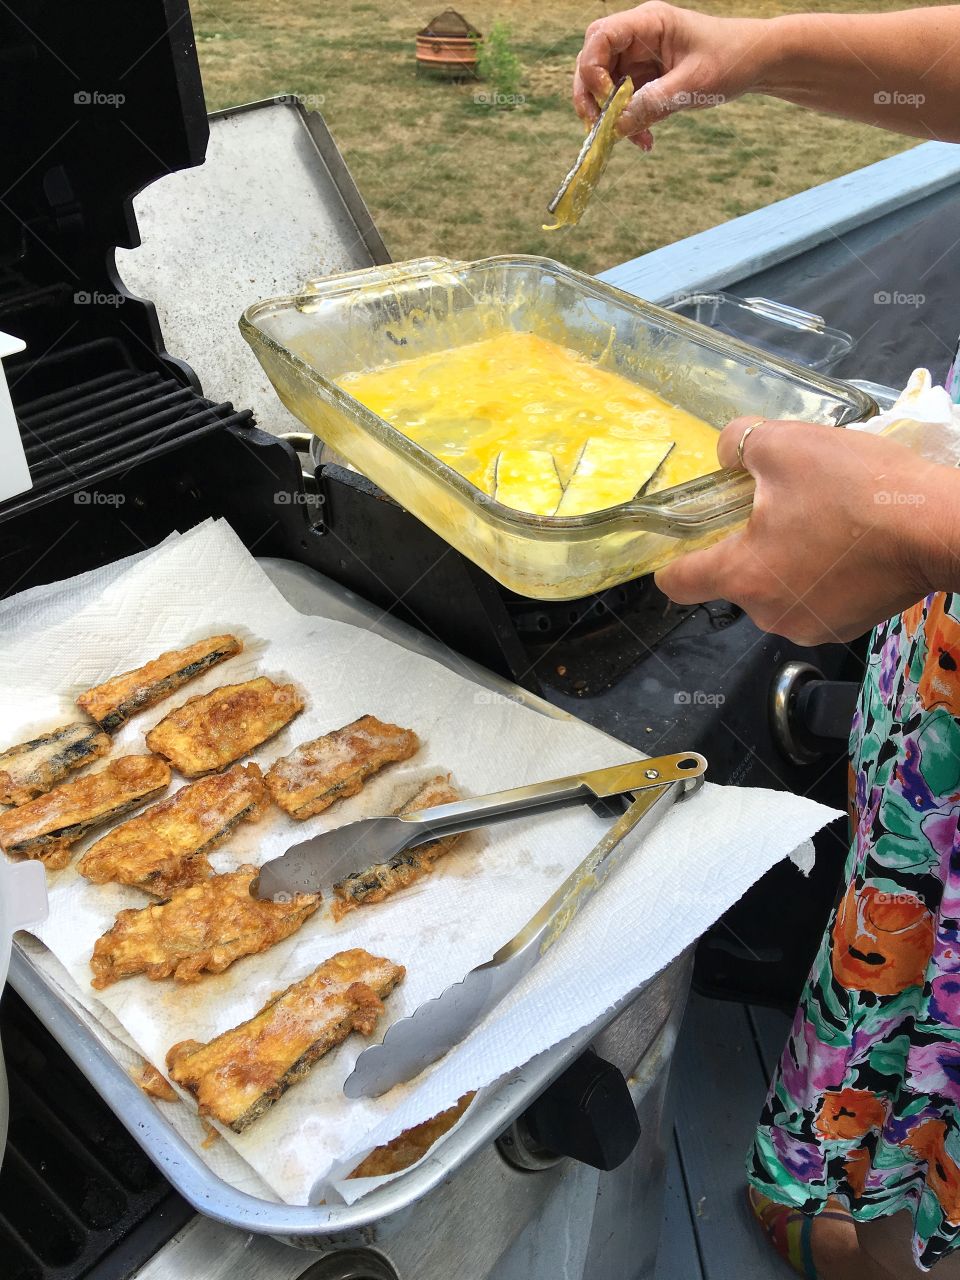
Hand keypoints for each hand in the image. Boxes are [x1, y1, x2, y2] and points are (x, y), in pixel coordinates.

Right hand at [573, 2, 774, 147]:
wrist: (755, 63)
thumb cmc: (730, 59)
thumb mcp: (693, 84)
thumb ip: (654, 103)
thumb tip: (617, 127)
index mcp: (648, 23)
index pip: (601, 37)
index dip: (592, 69)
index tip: (607, 100)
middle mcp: (637, 38)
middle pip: (591, 61)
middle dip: (590, 97)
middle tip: (600, 128)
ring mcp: (638, 59)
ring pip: (603, 87)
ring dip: (610, 117)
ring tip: (632, 138)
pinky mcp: (644, 81)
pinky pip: (623, 104)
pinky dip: (627, 124)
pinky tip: (644, 140)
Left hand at [654, 417, 959, 645]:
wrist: (941, 526)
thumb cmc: (856, 488)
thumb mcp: (785, 445)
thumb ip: (738, 445)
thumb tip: (726, 454)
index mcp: (741, 576)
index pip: (678, 582)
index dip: (672, 558)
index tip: (683, 538)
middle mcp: (767, 614)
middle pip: (734, 579)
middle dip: (749, 543)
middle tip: (780, 505)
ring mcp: (809, 626)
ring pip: (777, 588)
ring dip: (788, 558)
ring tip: (823, 520)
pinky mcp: (846, 627)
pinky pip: (815, 597)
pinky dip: (821, 574)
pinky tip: (848, 543)